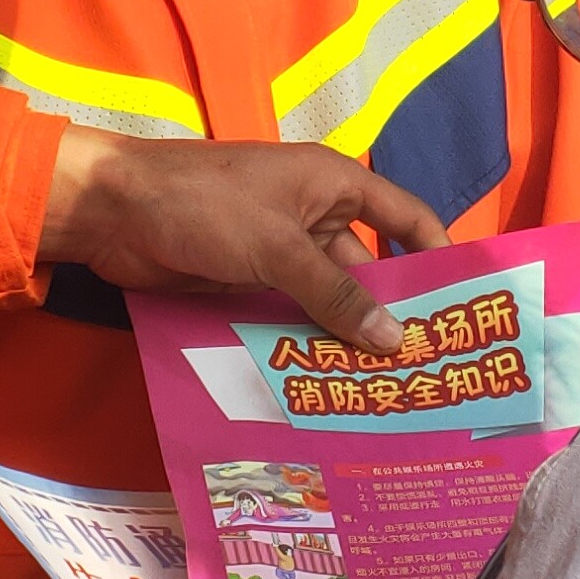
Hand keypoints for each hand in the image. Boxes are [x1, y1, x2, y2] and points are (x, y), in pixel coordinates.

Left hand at [40, 127, 449, 351]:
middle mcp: (315, 217)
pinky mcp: (248, 282)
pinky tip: (325, 387)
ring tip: (381, 393)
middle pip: (368, 270)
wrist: (113, 211)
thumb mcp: (278, 246)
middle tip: (424, 374)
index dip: (438, 256)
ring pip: (327, 300)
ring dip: (346, 338)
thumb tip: (395, 340)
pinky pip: (290, 315)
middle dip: (390, 316)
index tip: (465, 307)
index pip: (406, 217)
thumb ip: (334, 294)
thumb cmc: (205, 203)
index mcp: (334, 185)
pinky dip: (306, 344)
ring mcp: (280, 252)